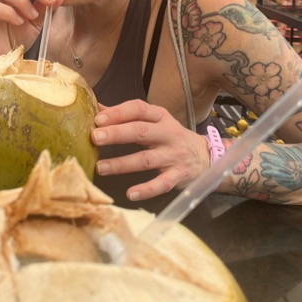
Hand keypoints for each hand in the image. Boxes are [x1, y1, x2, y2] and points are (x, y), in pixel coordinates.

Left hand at [92, 100, 209, 201]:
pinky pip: (161, 184)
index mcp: (160, 117)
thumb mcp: (155, 121)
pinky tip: (130, 194)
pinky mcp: (178, 176)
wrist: (206, 156)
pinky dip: (146, 189)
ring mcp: (174, 156)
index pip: (139, 109)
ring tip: (101, 167)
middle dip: (117, 134)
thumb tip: (98, 108)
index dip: (118, 113)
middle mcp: (168, 134)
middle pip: (141, 131)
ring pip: (146, 159)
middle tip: (95, 137)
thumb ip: (128, 116)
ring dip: (122, 164)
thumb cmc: (171, 137)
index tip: (98, 119)